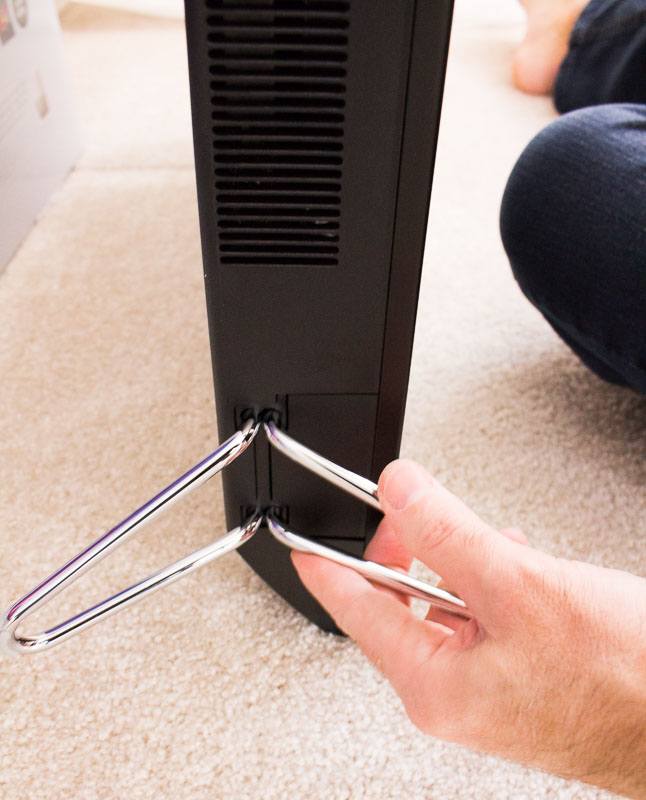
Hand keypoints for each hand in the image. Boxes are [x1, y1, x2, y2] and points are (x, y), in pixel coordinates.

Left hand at [292, 459, 645, 797]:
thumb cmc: (624, 683)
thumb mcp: (518, 586)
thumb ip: (447, 532)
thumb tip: (399, 490)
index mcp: (434, 684)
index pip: (356, 611)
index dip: (326, 567)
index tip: (301, 543)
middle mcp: (454, 695)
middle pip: (398, 604)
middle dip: (408, 550)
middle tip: (413, 513)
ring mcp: (488, 689)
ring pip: (446, 606)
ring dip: (459, 562)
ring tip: (487, 539)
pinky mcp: (519, 678)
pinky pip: (482, 619)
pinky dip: (490, 583)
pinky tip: (518, 565)